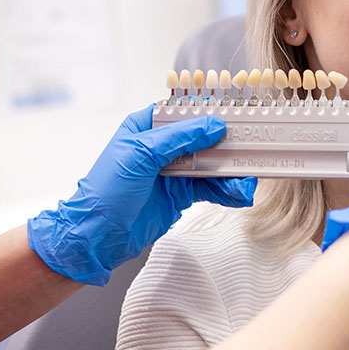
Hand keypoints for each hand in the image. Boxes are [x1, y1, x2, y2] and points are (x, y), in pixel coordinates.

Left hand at [28, 105, 255, 285]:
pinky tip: (239, 195)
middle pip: (204, 138)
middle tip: (252, 150)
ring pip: (211, 165)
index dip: (210, 113)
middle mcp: (162, 146)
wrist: (97, 237)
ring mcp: (173, 170)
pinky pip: (210, 188)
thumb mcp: (139, 155)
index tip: (237, 115)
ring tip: (245, 184)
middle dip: (228, 146)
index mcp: (146, 127)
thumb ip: (177, 138)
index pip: (184, 112)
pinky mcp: (181, 194)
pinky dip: (226, 191)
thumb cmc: (106, 191)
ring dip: (231, 173)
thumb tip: (212, 125)